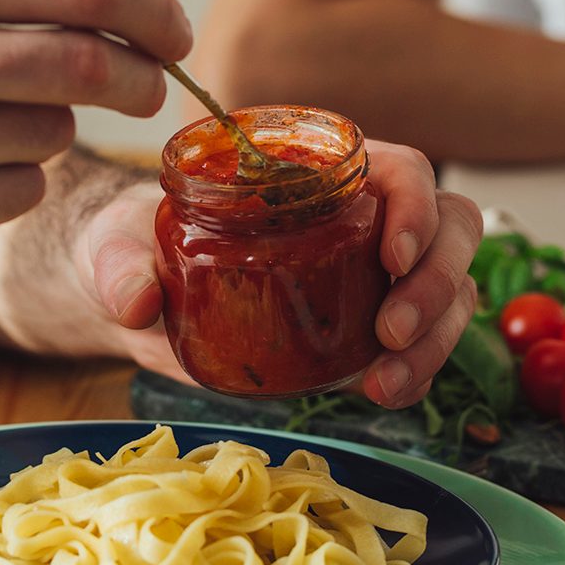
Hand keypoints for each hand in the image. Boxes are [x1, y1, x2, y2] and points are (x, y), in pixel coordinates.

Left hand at [80, 143, 481, 405]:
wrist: (135, 293)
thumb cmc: (132, 243)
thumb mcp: (115, 245)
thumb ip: (122, 265)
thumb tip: (139, 303)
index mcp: (314, 172)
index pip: (401, 169)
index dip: (414, 205)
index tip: (391, 256)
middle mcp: (356, 217)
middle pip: (448, 227)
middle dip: (436, 279)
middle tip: (391, 330)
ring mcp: (363, 275)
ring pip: (448, 288)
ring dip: (436, 337)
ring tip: (385, 384)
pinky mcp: (355, 328)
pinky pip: (420, 342)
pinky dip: (417, 370)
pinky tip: (385, 394)